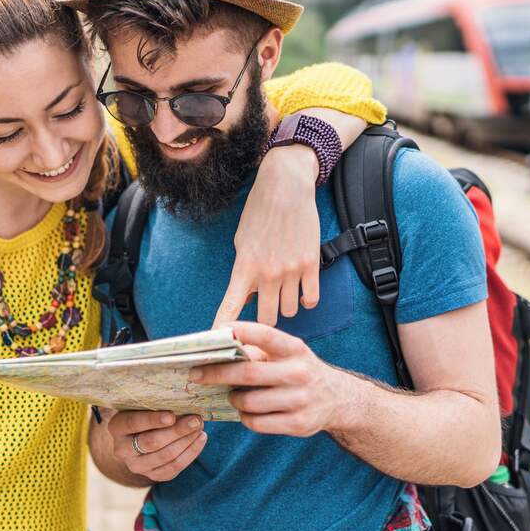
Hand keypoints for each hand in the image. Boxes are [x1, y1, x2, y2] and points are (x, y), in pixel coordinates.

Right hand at [102, 409, 206, 482]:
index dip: (153, 420)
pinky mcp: (153, 476)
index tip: (172, 415)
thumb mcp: (140, 405)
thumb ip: (153, 403)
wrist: (137, 437)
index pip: (134, 423)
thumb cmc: (142, 413)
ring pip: (166, 456)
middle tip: (195, 420)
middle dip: (177, 431)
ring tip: (200, 428)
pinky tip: (200, 439)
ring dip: (187, 441)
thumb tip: (181, 401)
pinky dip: (191, 453)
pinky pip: (174, 467)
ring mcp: (137, 466)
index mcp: (117, 427)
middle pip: (152, 442)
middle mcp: (122, 450)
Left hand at [191, 321, 347, 436]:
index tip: (215, 332)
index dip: (238, 331)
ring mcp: (300, 399)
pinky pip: (257, 423)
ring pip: (249, 402)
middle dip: (216, 373)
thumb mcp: (289, 354)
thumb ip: (260, 351)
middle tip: (196, 374)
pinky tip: (245, 412)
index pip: (264, 334)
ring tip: (231, 395)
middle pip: (248, 373)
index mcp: (295, 348)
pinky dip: (245, 417)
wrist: (338, 399)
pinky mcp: (299, 423)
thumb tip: (217, 349)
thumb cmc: (301, 371)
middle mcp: (299, 372)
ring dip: (233, 399)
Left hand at [215, 145, 320, 326]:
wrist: (285, 186)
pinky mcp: (311, 265)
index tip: (218, 343)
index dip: (223, 328)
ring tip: (282, 294)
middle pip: (266, 320)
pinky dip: (306, 300)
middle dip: (263, 322)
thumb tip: (246, 299)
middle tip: (263, 314)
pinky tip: (301, 293)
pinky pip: (311, 299)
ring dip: (285, 307)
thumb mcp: (241, 242)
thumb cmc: (259, 212)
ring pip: (290, 312)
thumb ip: (243, 272)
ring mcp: (291, 271)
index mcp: (244, 267)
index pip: (231, 306)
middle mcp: (268, 273)